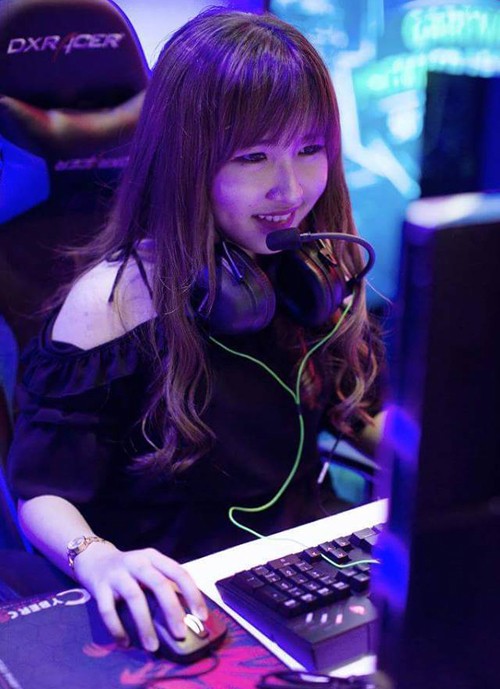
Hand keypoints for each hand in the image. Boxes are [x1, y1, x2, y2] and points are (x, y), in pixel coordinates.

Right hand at [72, 542, 207, 651]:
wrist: (94, 559)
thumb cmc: (129, 570)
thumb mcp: (149, 568)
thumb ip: (164, 584)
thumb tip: (187, 615)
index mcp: (154, 557)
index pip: (178, 572)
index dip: (192, 594)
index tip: (201, 616)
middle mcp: (137, 562)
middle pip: (159, 584)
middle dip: (172, 610)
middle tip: (180, 634)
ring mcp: (117, 574)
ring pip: (135, 597)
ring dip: (145, 624)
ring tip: (153, 647)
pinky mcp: (99, 587)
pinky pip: (108, 610)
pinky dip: (117, 628)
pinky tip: (125, 642)